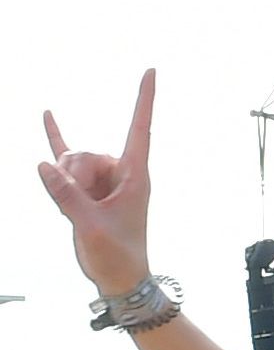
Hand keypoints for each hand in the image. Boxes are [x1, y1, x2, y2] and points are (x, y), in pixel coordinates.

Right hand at [36, 71, 155, 296]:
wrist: (120, 278)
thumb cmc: (118, 255)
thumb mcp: (92, 227)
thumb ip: (67, 196)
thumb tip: (45, 165)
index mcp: (135, 176)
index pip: (140, 129)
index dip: (144, 100)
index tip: (152, 71)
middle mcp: (119, 172)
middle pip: (86, 154)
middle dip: (75, 177)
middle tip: (86, 208)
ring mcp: (102, 178)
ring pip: (70, 162)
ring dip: (65, 183)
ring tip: (79, 210)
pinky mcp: (85, 188)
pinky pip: (66, 156)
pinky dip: (56, 137)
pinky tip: (48, 114)